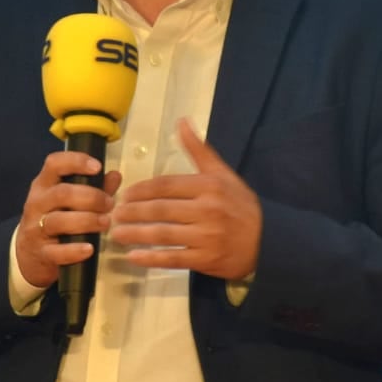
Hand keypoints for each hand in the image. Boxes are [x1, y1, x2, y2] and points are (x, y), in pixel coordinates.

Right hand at [14, 149, 122, 288]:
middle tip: (109, 204)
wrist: (29, 254)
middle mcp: (37, 203)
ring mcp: (36, 228)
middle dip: (90, 197)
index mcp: (44, 185)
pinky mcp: (41, 252)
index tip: (97, 167)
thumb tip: (115, 175)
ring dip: (87, 221)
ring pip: (58, 221)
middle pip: (61, 193)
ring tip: (105, 223)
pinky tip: (90, 248)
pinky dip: (75, 250)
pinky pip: (57, 251)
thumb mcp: (69, 202)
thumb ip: (93, 188)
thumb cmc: (55, 220)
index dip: (76, 161)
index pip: (54, 164)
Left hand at [111, 119, 260, 281]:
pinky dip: (151, 258)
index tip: (125, 194)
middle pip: (161, 210)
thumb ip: (198, 149)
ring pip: (163, 234)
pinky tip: (133, 256)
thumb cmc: (240, 204)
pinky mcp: (206, 259)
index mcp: (208, 186)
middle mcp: (207, 210)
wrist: (267, 240)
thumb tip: (181, 121)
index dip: (141, 190)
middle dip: (133, 212)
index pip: (166, 185)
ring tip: (116, 233)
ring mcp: (206, 236)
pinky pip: (173, 258)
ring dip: (136, 235)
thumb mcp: (222, 173)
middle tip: (113, 214)